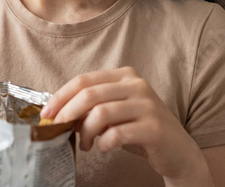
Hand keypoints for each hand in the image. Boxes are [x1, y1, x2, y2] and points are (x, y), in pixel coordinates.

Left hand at [41, 67, 211, 183]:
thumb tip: (59, 113)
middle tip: (59, 130)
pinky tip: (103, 147)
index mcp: (125, 75)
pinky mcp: (154, 127)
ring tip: (85, 144)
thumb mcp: (116, 111)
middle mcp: (137, 85)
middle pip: (89, 94)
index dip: (61, 96)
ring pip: (101, 113)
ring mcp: (147, 104)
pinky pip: (117, 133)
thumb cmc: (139, 129)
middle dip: (68, 113)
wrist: (178, 150)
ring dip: (86, 132)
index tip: (46, 113)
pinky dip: (104, 143)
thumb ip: (93, 106)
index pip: (84, 80)